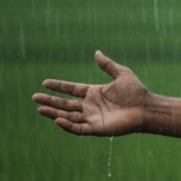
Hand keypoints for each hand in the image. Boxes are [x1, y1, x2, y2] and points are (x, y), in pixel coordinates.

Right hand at [34, 51, 149, 136]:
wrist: (146, 108)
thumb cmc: (136, 91)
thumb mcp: (121, 74)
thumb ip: (107, 65)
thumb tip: (96, 52)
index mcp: (94, 93)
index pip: (72, 90)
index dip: (59, 86)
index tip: (45, 83)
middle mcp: (90, 106)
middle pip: (65, 104)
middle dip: (50, 101)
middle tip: (34, 97)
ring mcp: (92, 117)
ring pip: (68, 116)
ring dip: (54, 113)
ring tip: (39, 108)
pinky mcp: (96, 128)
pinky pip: (78, 128)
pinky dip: (67, 125)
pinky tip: (57, 119)